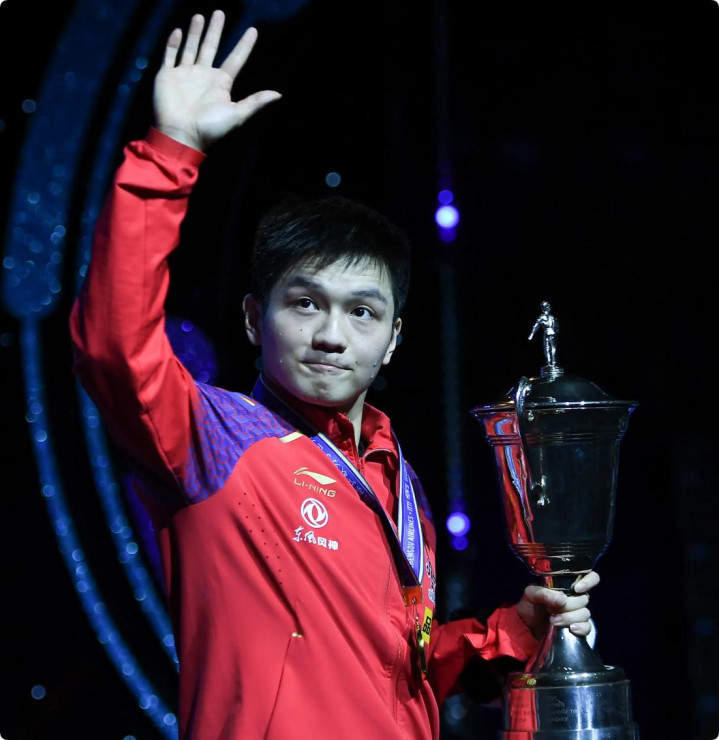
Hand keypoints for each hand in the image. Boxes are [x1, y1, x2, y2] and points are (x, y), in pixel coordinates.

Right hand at [153, 10, 281, 149]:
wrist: (181, 136)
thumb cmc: (210, 128)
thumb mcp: (236, 115)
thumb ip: (255, 102)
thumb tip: (279, 94)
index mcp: (220, 83)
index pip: (235, 59)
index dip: (244, 45)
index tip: (253, 30)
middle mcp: (203, 76)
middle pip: (212, 47)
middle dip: (216, 30)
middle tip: (220, 12)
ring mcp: (185, 75)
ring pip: (191, 47)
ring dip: (195, 32)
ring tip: (201, 16)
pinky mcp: (167, 76)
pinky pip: (170, 55)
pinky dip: (173, 43)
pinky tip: (179, 31)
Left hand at [516, 571, 599, 640]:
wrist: (526, 626)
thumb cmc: (529, 605)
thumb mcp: (531, 594)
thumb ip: (544, 593)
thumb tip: (562, 599)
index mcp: (566, 584)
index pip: (589, 577)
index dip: (588, 581)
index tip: (577, 588)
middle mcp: (575, 597)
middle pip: (584, 598)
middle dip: (568, 606)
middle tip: (551, 609)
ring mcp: (578, 612)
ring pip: (585, 613)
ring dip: (569, 617)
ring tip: (553, 620)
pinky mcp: (578, 626)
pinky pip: (587, 627)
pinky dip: (580, 628)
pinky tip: (571, 629)